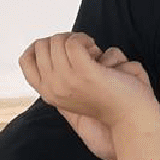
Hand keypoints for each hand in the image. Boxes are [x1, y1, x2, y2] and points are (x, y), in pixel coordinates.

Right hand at [19, 34, 159, 159]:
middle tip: (86, 51)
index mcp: (48, 93)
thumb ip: (61, 77)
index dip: (45, 48)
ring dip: (76, 39)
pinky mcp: (85, 73)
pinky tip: (97, 50)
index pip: (26, 60)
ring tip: (94, 52)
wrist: (132, 120)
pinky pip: (73, 43)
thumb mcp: (77, 92)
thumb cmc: (110, 103)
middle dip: (63, 41)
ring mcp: (67, 81)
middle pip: (41, 46)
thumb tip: (53, 50)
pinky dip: (84, 40)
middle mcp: (53, 88)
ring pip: (57, 42)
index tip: (68, 52)